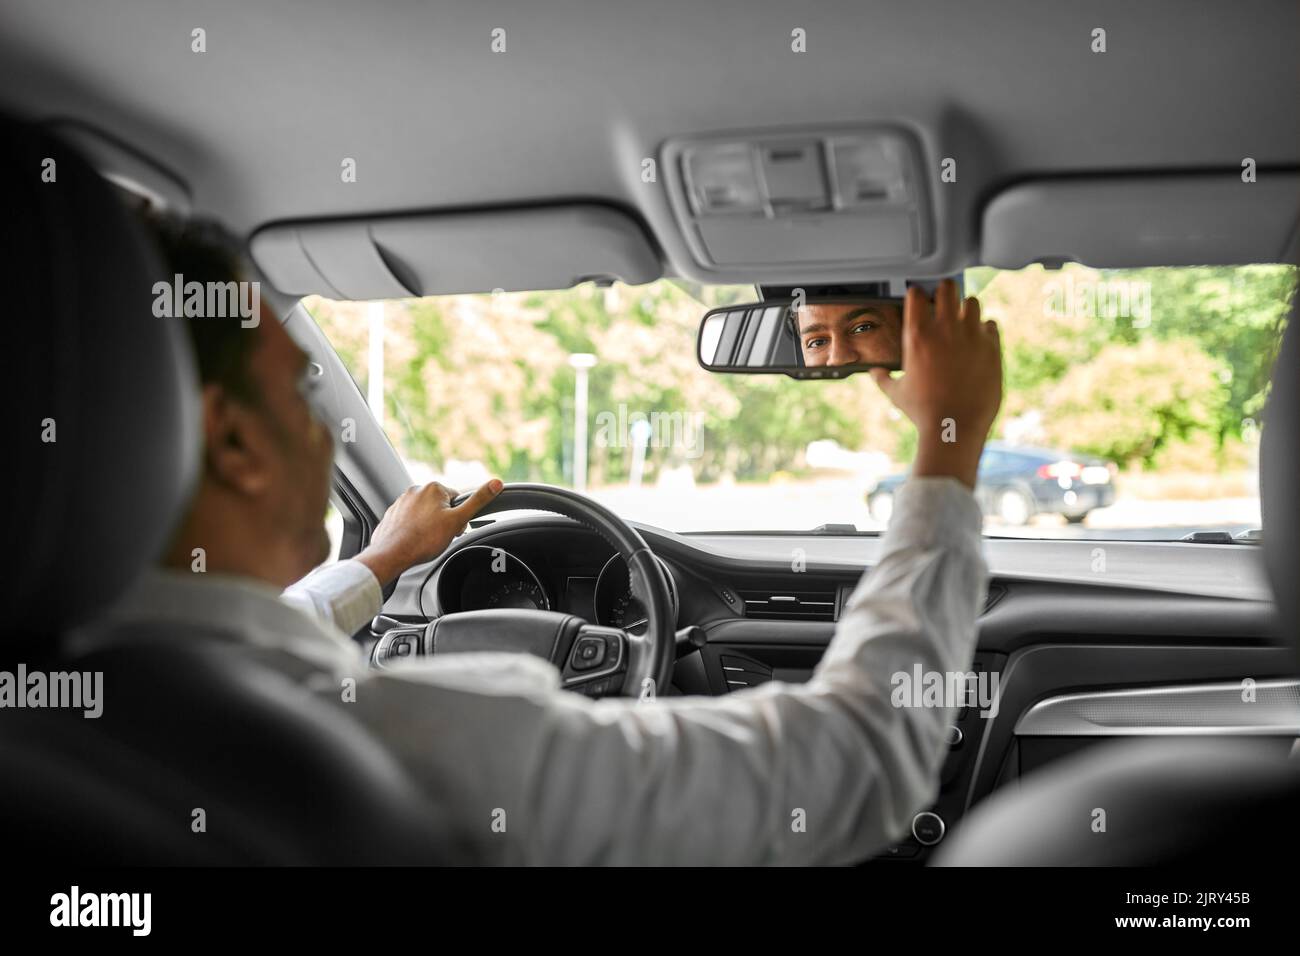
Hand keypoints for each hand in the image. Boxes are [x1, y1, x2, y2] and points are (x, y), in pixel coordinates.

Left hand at [355, 479, 503, 585]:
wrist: (392, 554)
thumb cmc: (424, 540)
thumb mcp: (457, 520)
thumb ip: (478, 501)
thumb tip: (497, 483)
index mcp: (433, 488)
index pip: (456, 500)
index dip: (458, 517)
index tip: (452, 529)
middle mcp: (415, 490)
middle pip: (440, 506)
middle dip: (443, 521)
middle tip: (439, 537)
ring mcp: (401, 502)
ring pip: (424, 514)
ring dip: (428, 525)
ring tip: (425, 540)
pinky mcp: (391, 514)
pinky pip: (409, 520)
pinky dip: (413, 529)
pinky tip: (413, 541)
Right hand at [870, 281, 1001, 488]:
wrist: (954, 427)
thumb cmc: (923, 412)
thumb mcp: (896, 393)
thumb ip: (883, 378)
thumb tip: (874, 372)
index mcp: (917, 336)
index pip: (916, 294)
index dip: (917, 295)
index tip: (918, 300)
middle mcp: (945, 330)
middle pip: (948, 288)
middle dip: (944, 292)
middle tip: (943, 302)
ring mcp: (971, 336)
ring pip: (973, 302)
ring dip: (966, 309)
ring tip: (963, 320)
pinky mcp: (992, 347)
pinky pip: (991, 325)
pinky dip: (984, 329)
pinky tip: (978, 340)